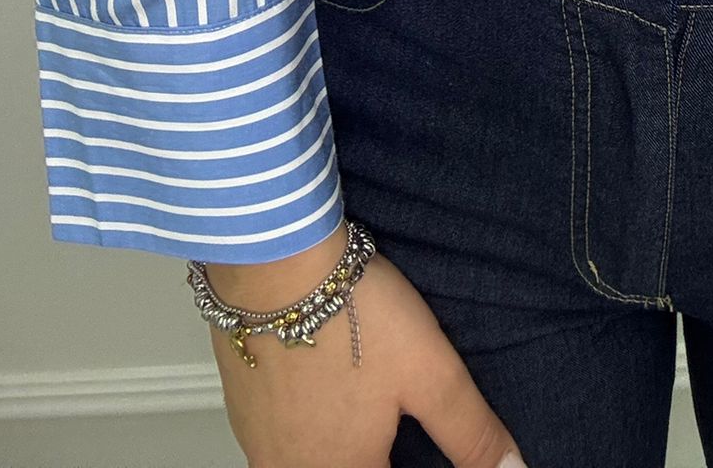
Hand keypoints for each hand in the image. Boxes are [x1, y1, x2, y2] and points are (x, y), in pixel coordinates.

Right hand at [203, 225, 524, 467]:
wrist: (272, 264)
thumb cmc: (355, 316)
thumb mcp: (431, 374)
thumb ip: (470, 432)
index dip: (416, 465)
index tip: (420, 446)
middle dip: (377, 454)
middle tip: (394, 429)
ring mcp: (262, 444)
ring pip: (308, 463)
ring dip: (339, 447)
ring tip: (363, 414)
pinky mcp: (242, 411)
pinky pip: (278, 444)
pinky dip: (306, 432)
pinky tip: (321, 397)